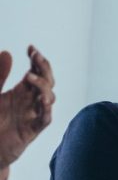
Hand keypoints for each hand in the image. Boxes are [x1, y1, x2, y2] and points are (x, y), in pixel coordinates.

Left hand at [0, 45, 55, 168]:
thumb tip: (7, 52)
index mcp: (22, 91)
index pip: (37, 71)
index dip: (37, 59)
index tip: (30, 48)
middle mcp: (30, 101)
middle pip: (47, 81)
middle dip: (43, 68)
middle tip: (35, 57)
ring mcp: (32, 114)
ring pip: (49, 97)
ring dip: (43, 86)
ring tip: (29, 78)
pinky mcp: (31, 130)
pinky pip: (44, 119)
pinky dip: (46, 110)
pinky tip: (42, 101)